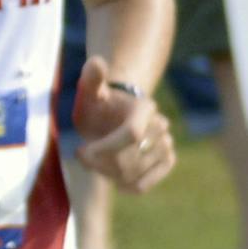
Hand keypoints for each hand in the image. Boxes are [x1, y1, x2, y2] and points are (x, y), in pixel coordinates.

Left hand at [70, 58, 176, 193]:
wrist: (117, 114)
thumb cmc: (100, 104)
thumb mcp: (90, 92)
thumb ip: (92, 79)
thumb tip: (97, 63)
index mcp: (144, 108)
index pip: (132, 135)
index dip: (105, 148)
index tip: (80, 151)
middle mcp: (160, 126)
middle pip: (130, 159)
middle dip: (101, 163)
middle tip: (83, 156)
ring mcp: (166, 145)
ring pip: (134, 173)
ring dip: (108, 174)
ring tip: (96, 163)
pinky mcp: (167, 161)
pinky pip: (146, 183)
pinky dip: (127, 185)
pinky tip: (113, 180)